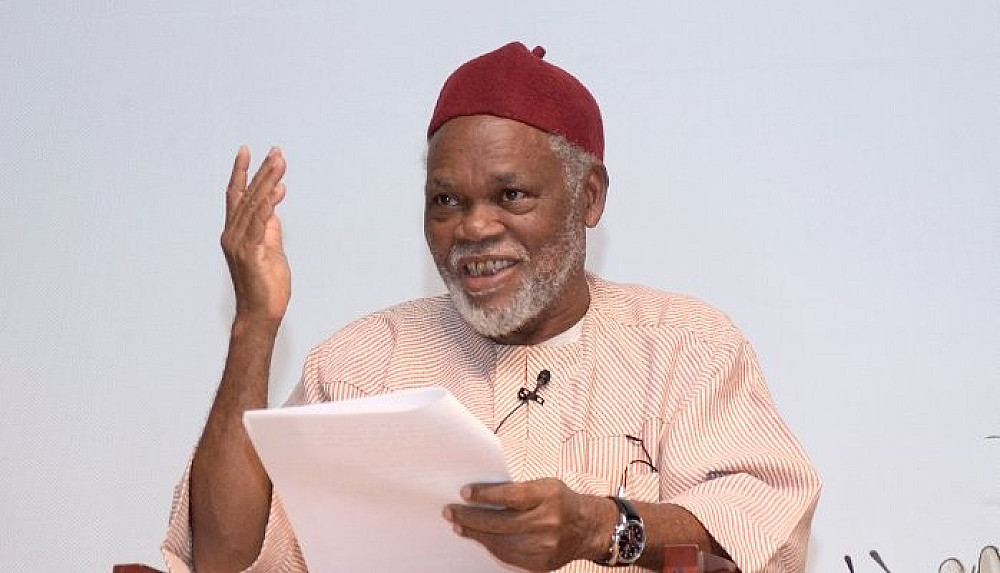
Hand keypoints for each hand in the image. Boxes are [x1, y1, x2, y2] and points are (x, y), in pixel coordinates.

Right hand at [220, 146, 289, 324]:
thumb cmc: (266, 286)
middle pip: (246, 195)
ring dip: (268, 182)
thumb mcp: (272, 251)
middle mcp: (233, 234)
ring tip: (280, 162)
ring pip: (253, 205)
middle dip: (261, 171)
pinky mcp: (250, 253)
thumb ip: (270, 230)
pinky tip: (279, 190)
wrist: (261, 314)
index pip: (237, 197)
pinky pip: (260, 223)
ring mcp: (239, 243)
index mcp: (236, 233)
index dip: (242, 173)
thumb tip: (273, 211)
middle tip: (275, 151)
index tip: (247, 151)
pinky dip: (269, 205)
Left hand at [444, 478, 613, 571]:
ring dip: (476, 534)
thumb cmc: (560, 501)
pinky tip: (480, 539)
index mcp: (549, 496)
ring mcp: (545, 546)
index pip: (512, 495)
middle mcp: (548, 522)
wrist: (586, 528)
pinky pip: (508, 557)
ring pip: (501, 543)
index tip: (465, 493)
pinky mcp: (541, 563)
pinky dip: (491, 547)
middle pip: (501, 522)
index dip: (486, 495)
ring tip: (460, 526)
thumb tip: (481, 495)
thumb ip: (517, 490)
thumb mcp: (544, 485)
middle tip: (451, 512)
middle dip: (471, 517)